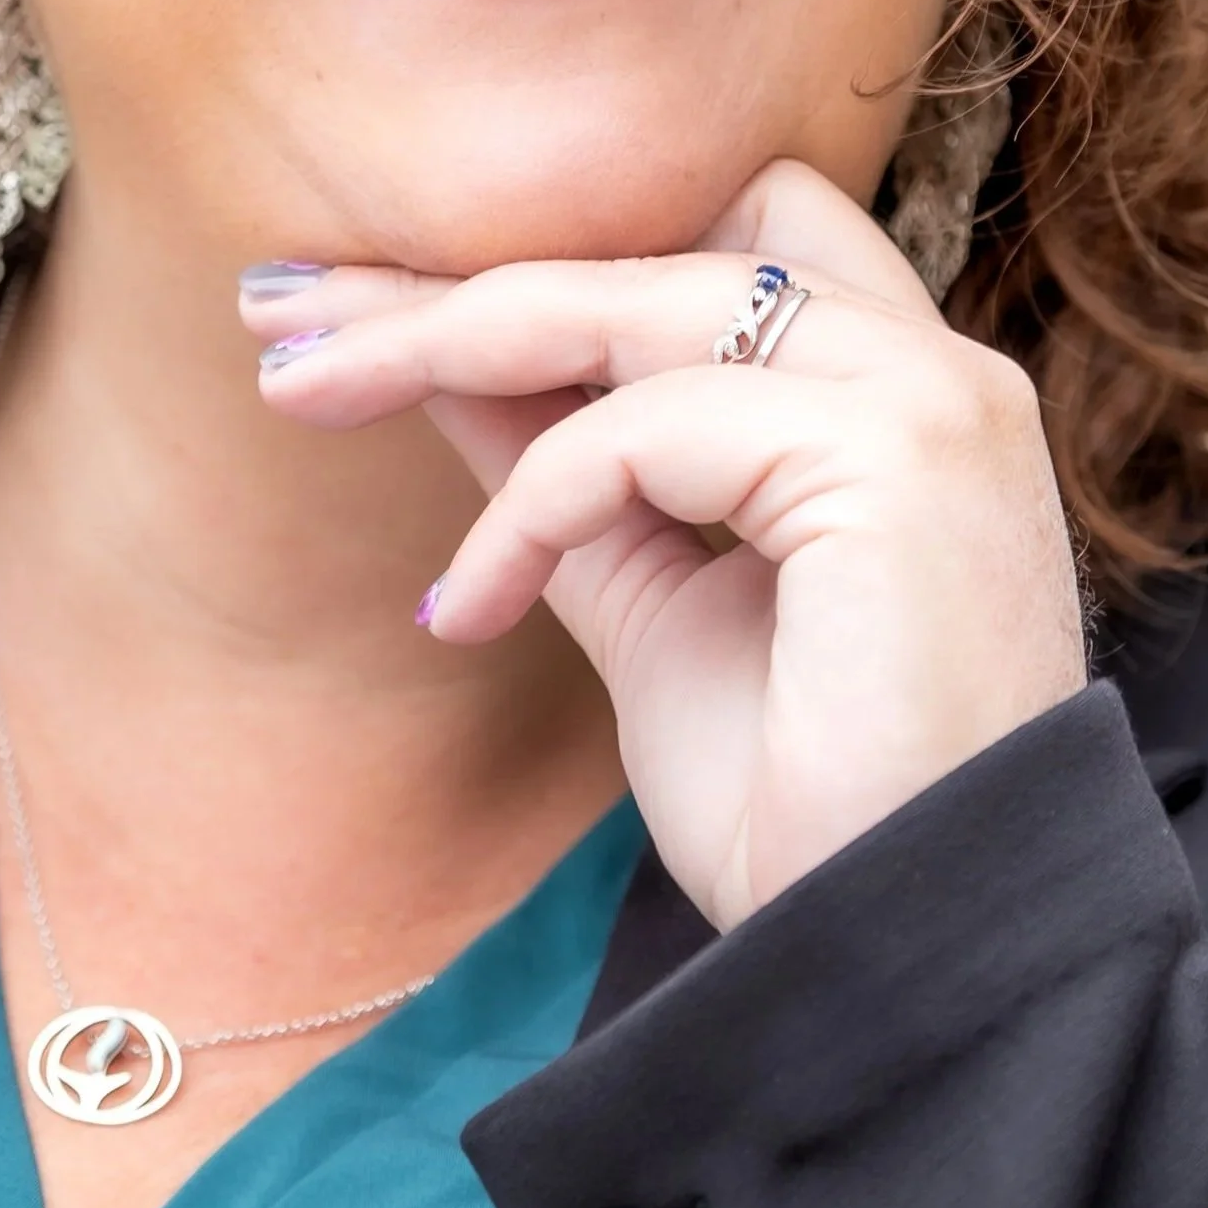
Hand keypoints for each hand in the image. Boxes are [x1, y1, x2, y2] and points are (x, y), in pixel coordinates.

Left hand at [241, 161, 1087, 928]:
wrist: (901, 970)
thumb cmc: (802, 810)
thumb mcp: (650, 604)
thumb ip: (566, 474)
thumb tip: (437, 365)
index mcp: (894, 396)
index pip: (708, 237)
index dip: (538, 254)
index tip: (356, 300)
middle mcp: (931, 370)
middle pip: (651, 245)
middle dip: (450, 275)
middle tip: (276, 310)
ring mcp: (924, 403)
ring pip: (630, 301)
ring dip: (444, 342)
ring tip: (307, 398)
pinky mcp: (893, 457)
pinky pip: (643, 429)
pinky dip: (528, 507)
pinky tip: (464, 609)